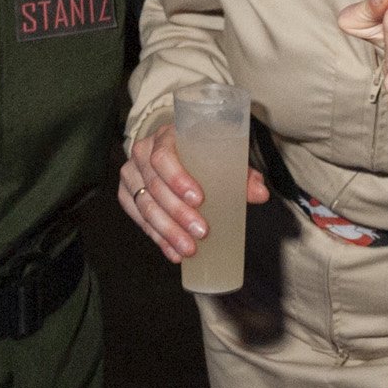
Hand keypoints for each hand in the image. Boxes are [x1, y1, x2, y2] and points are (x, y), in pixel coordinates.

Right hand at [121, 121, 269, 263]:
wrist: (178, 148)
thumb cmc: (201, 151)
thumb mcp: (223, 154)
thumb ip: (242, 173)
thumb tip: (261, 194)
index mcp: (166, 136)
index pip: (163, 156)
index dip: (178, 178)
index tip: (199, 199)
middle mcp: (142, 152)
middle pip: (155, 186)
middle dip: (178, 213)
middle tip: (201, 231)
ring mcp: (132, 174)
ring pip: (145, 206)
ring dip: (167, 231)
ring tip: (189, 248)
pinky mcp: (127, 194)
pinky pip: (138, 219)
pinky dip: (157, 238)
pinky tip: (173, 252)